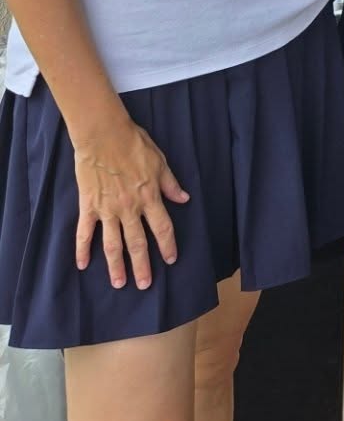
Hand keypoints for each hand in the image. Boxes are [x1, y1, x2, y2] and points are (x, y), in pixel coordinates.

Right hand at [73, 116, 188, 289]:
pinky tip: (83, 265)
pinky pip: (84, 232)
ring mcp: (107, 209)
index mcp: (149, 196)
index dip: (168, 244)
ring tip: (119, 283)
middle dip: (142, 265)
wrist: (104, 135)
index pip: (162, 227)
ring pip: (112, 244)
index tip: (171, 259)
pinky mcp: (88, 206)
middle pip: (138, 242)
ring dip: (116, 265)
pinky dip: (82, 249)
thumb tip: (184, 199)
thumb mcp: (160, 162)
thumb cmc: (134, 144)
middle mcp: (129, 207)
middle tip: (144, 285)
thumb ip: (170, 184)